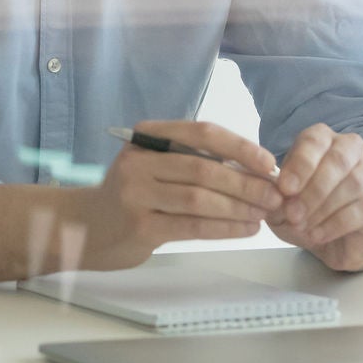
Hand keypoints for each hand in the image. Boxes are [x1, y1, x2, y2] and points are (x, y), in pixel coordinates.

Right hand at [72, 121, 282, 269]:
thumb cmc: (134, 194)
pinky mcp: (139, 226)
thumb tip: (255, 169)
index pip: (203, 133)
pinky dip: (224, 228)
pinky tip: (245, 230)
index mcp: (147, 135)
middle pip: (205, 168)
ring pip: (200, 199)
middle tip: (275, 197)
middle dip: (246, 183)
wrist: (87, 227)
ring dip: (239, 208)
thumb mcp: (156, 165)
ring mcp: (135, 193)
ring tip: (264, 214)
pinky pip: (191, 226)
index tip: (269, 164)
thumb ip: (194, 160)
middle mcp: (138, 160)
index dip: (241, 147)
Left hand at [267, 125, 362, 271]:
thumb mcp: (279, 206)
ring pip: (354, 181)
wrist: (332, 242)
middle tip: (292, 213)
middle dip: (313, 187)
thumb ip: (274, 199)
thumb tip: (274, 198)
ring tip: (303, 226)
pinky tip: (317, 235)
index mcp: (322, 141)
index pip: (315, 140)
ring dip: (324, 206)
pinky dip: (336, 223)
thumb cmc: (304, 213)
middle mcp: (349, 151)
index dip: (300, 163)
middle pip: (339, 158)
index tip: (285, 189)